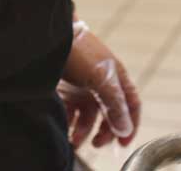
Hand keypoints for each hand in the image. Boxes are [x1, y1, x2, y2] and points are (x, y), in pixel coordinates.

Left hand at [57, 20, 140, 148]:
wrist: (49, 38)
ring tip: (74, 140)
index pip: (131, 105)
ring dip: (84, 132)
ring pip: (88, 118)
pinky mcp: (66, 91)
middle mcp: (102, 84)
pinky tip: (65, 129)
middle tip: (96, 143)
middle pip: (110, 115)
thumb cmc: (79, 51)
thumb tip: (125, 129)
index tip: (123, 143)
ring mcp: (84, 88)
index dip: (131, 124)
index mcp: (116, 78)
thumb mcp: (100, 77)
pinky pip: (71, 114)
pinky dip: (70, 124)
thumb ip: (114, 103)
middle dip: (105, 132)